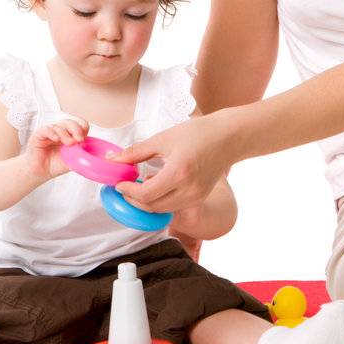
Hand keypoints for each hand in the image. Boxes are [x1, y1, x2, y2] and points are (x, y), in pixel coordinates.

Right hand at [21, 116, 88, 180]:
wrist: (40, 172)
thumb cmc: (55, 165)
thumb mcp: (72, 160)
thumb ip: (81, 154)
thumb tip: (90, 151)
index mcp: (70, 135)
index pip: (79, 124)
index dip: (83, 129)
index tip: (84, 139)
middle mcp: (60, 131)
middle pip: (70, 123)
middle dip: (76, 130)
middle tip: (79, 139)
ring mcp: (50, 132)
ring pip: (59, 126)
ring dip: (65, 134)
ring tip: (69, 143)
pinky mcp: (38, 135)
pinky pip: (46, 129)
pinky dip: (52, 133)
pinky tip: (56, 139)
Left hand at [107, 112, 235, 215]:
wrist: (229, 137)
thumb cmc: (199, 133)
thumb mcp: (163, 138)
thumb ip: (136, 152)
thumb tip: (114, 160)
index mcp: (178, 173)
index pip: (145, 194)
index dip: (128, 192)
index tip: (118, 184)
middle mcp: (188, 189)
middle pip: (152, 207)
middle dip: (133, 200)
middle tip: (123, 188)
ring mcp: (196, 196)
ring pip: (162, 210)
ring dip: (146, 202)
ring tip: (137, 185)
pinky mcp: (199, 198)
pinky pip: (173, 206)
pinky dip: (160, 201)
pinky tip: (155, 185)